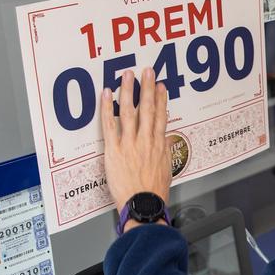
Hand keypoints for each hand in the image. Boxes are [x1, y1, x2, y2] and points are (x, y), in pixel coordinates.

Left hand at [101, 67, 170, 216]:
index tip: (161, 86)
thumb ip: (165, 150)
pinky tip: (106, 94)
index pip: (161, 116)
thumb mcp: (167, 169)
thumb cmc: (154, 191)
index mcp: (159, 144)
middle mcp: (145, 140)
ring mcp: (129, 143)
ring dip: (128, 91)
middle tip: (147, 71)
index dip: (161, 99)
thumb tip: (166, 138)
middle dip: (147, 88)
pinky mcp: (114, 150)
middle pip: (147, 108)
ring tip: (127, 75)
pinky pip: (109, 124)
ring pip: (130, 111)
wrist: (142, 204)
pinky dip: (108, 108)